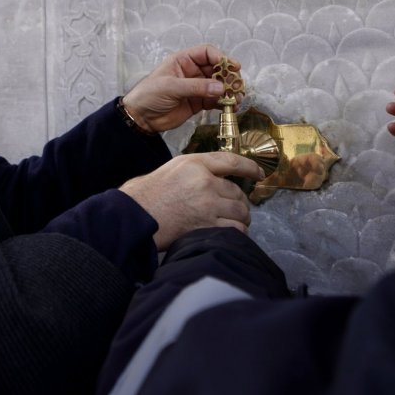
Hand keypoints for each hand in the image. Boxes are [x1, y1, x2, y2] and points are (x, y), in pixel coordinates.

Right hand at [120, 152, 262, 249]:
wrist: (135, 216)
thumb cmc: (149, 194)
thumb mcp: (173, 168)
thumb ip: (198, 170)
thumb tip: (220, 179)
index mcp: (194, 164)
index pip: (232, 161)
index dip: (250, 167)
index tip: (259, 173)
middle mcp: (204, 182)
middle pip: (238, 192)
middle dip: (240, 202)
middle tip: (236, 207)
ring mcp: (207, 205)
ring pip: (240, 211)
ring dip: (241, 218)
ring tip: (235, 221)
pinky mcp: (207, 226)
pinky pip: (235, 229)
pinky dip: (237, 232)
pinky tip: (230, 233)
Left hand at [121, 44, 227, 132]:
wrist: (141, 117)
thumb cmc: (149, 95)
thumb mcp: (171, 87)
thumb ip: (196, 87)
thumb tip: (220, 87)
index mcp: (183, 61)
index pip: (207, 53)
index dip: (221, 58)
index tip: (233, 66)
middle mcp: (192, 72)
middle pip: (217, 69)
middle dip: (229, 76)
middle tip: (238, 85)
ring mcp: (197, 87)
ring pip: (219, 85)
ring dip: (230, 91)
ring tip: (237, 98)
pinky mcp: (198, 102)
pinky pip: (216, 100)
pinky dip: (225, 103)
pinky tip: (231, 107)